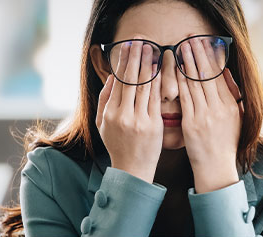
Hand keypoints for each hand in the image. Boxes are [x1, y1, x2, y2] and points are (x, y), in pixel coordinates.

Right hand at [95, 40, 162, 182]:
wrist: (132, 169)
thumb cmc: (117, 145)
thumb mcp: (102, 124)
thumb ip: (105, 99)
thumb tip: (112, 77)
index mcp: (109, 113)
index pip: (118, 81)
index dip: (124, 62)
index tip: (129, 46)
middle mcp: (122, 115)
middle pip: (130, 80)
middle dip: (136, 57)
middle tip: (141, 40)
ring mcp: (139, 120)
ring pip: (144, 86)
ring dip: (148, 65)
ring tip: (152, 49)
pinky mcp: (154, 125)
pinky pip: (156, 99)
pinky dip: (158, 83)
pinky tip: (160, 70)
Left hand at [177, 38, 243, 192]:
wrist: (217, 169)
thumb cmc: (224, 145)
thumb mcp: (236, 118)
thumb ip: (232, 95)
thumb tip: (226, 74)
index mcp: (231, 105)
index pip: (219, 75)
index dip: (211, 57)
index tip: (204, 42)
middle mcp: (220, 108)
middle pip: (208, 74)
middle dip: (198, 53)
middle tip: (191, 37)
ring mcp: (206, 115)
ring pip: (196, 83)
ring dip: (188, 63)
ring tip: (182, 47)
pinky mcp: (192, 123)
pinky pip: (185, 98)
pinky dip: (180, 82)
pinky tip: (174, 70)